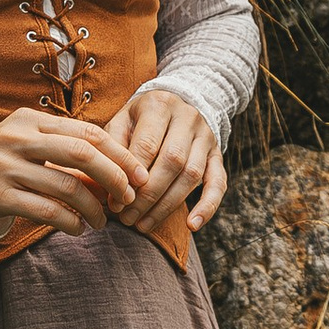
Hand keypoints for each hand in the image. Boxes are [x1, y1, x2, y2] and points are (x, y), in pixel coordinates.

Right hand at [0, 107, 143, 239]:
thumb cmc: (7, 165)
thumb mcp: (32, 145)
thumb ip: (68, 150)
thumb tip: (122, 172)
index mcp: (30, 119)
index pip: (87, 132)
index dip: (119, 155)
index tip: (138, 176)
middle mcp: (15, 138)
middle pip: (81, 153)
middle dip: (113, 178)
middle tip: (127, 198)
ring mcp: (3, 166)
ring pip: (66, 187)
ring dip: (93, 208)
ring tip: (101, 220)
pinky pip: (45, 211)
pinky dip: (70, 222)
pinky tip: (78, 228)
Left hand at [114, 84, 226, 232]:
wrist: (176, 103)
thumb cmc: (140, 119)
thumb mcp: (122, 120)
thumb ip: (113, 147)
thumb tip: (109, 186)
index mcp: (159, 105)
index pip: (147, 145)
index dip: (131, 176)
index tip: (115, 201)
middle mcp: (188, 118)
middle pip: (172, 161)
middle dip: (148, 195)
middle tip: (127, 218)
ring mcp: (206, 137)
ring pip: (192, 175)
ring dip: (167, 205)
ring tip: (143, 224)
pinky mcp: (218, 155)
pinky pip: (218, 183)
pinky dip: (208, 206)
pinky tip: (192, 225)